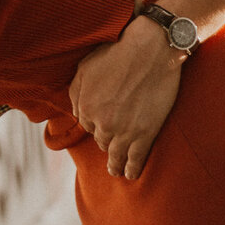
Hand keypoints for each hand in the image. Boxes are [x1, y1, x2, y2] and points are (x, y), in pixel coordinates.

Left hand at [68, 16, 183, 180]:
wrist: (150, 50)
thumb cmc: (117, 52)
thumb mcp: (85, 67)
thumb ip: (75, 91)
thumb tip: (74, 111)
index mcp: (85, 107)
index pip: (86, 124)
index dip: (95, 122)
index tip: (102, 123)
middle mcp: (102, 123)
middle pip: (101, 139)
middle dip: (105, 139)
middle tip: (112, 142)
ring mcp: (125, 131)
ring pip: (115, 154)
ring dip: (114, 163)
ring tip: (116, 171)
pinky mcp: (146, 133)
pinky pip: (136, 158)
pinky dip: (132, 168)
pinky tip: (130, 175)